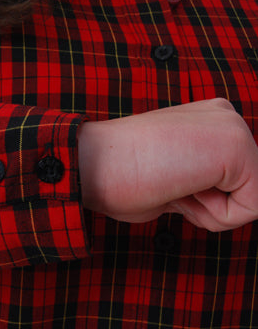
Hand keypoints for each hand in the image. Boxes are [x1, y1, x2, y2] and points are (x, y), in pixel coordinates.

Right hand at [78, 98, 257, 230]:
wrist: (92, 164)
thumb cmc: (119, 176)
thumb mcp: (171, 176)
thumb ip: (201, 179)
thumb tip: (214, 198)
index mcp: (207, 120)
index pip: (230, 180)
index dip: (199, 198)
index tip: (163, 181)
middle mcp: (225, 117)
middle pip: (244, 189)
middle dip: (209, 203)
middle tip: (166, 184)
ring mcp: (233, 128)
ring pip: (250, 199)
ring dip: (209, 209)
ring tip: (171, 184)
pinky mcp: (237, 148)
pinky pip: (250, 209)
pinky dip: (215, 216)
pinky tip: (181, 189)